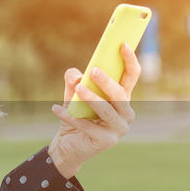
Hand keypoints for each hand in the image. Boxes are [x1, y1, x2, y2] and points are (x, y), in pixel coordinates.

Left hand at [47, 42, 140, 178]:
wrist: (69, 145)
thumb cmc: (76, 115)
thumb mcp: (72, 94)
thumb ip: (73, 81)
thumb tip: (76, 76)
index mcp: (122, 97)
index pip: (131, 76)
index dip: (130, 60)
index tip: (123, 45)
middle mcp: (125, 112)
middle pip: (120, 94)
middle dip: (107, 82)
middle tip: (93, 71)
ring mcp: (118, 128)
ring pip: (107, 110)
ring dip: (91, 99)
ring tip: (77, 90)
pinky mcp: (107, 141)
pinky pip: (89, 126)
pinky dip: (72, 117)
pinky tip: (57, 110)